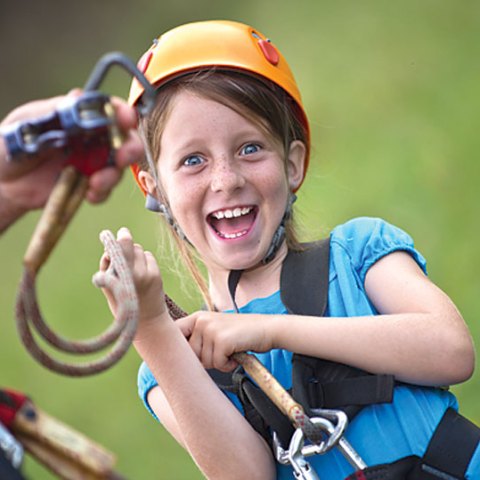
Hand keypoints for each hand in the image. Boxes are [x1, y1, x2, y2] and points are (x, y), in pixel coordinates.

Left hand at [0, 90, 143, 211]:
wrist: (1, 180)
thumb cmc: (10, 144)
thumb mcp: (27, 122)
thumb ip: (54, 112)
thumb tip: (78, 97)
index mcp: (78, 117)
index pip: (108, 109)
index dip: (122, 112)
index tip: (127, 119)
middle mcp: (90, 138)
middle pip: (123, 139)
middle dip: (129, 148)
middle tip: (122, 157)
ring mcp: (91, 162)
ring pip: (117, 167)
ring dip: (112, 176)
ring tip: (95, 183)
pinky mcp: (87, 184)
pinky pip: (104, 190)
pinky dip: (101, 193)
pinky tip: (88, 194)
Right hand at [99, 227, 169, 327]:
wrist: (147, 320)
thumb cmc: (123, 302)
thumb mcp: (109, 287)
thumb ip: (108, 266)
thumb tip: (113, 246)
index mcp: (116, 279)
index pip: (116, 252)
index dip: (113, 241)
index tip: (106, 234)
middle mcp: (132, 275)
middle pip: (129, 245)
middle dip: (125, 241)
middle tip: (123, 234)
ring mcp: (146, 274)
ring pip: (139, 250)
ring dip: (135, 253)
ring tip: (132, 268)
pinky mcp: (156, 274)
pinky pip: (148, 256)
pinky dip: (144, 260)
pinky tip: (142, 272)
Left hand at [176, 311, 274, 371]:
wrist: (268, 329)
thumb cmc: (242, 335)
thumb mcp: (216, 331)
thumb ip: (199, 340)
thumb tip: (178, 362)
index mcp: (198, 317)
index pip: (174, 333)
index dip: (176, 349)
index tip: (180, 359)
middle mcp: (201, 320)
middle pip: (189, 355)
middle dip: (205, 360)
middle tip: (221, 353)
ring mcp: (211, 328)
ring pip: (205, 361)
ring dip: (219, 363)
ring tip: (231, 351)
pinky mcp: (221, 339)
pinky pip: (218, 364)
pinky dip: (228, 365)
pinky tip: (236, 355)